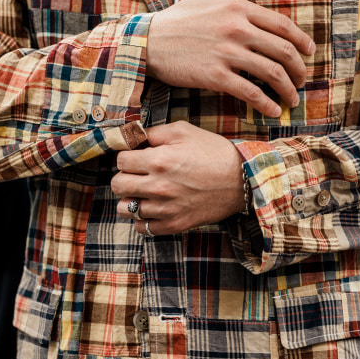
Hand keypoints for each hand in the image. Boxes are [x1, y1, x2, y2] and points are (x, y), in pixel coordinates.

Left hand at [112, 121, 245, 233]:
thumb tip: (131, 136)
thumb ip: (153, 132)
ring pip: (125, 208)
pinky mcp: (175, 225)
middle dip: (125, 176)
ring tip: (143, 192)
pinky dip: (142, 219)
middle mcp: (158, 186)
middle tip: (138, 174)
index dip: (127, 156)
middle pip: (117, 184)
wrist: (242, 180)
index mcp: (158, 160)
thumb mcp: (184, 131)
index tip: (137, 157)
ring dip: (131, 198)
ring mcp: (166, 209)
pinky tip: (152, 208)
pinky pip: (142, 227)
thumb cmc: (214, 152)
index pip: (120, 160)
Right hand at [146, 0, 314, 117]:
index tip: (309, 53)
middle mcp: (237, 28)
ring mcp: (227, 52)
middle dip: (298, 69)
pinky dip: (266, 104)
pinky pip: (251, 92)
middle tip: (301, 80)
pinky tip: (273, 111)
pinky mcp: (216, 76)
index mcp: (239, 8)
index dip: (301, 41)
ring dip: (287, 90)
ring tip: (291, 99)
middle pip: (283, 51)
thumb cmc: (177, 19)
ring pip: (272, 73)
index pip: (282, 25)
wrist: (147, 41)